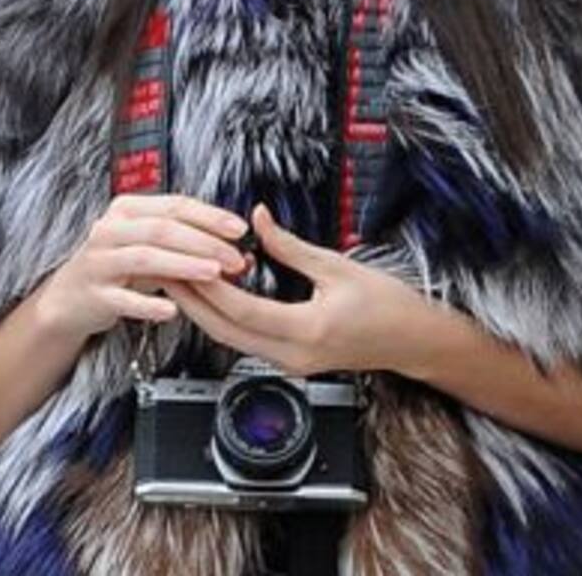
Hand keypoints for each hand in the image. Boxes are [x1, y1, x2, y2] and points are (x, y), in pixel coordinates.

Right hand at [36, 194, 252, 339]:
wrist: (71, 297)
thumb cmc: (119, 267)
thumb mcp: (150, 248)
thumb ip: (188, 247)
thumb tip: (238, 253)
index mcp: (127, 210)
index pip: (173, 205)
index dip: (208, 215)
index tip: (239, 228)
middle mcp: (110, 229)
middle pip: (161, 228)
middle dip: (203, 242)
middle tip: (234, 257)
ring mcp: (99, 261)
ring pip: (144, 257)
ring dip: (182, 265)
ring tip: (213, 274)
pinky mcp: (94, 293)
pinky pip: (122, 298)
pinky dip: (148, 304)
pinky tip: (171, 311)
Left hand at [162, 204, 432, 376]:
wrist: (418, 342)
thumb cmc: (388, 303)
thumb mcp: (338, 267)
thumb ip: (289, 247)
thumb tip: (257, 217)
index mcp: (307, 331)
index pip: (242, 311)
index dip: (208, 287)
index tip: (183, 262)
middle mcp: (294, 356)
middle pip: (226, 333)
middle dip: (192, 302)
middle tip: (164, 271)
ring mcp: (292, 364)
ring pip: (232, 340)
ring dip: (204, 311)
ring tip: (178, 278)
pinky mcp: (292, 362)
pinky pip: (246, 341)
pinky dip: (224, 318)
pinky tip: (210, 294)